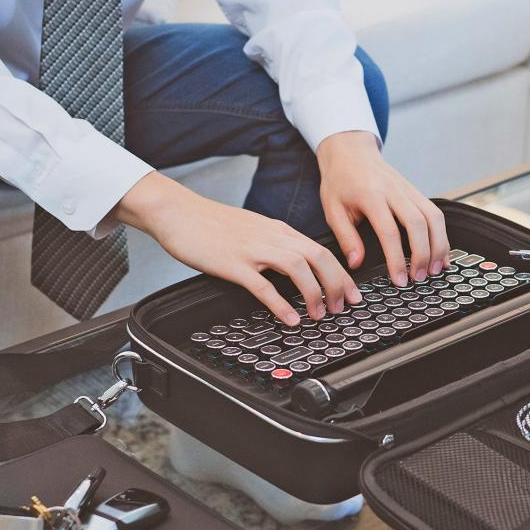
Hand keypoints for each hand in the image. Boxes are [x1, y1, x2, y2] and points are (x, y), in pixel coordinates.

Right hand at [113, 172, 360, 324]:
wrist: (178, 212)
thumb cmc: (212, 224)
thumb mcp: (253, 231)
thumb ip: (275, 246)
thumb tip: (295, 266)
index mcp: (279, 231)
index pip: (321, 250)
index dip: (342, 274)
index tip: (351, 293)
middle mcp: (272, 237)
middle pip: (319, 258)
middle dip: (337, 285)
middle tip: (342, 307)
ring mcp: (254, 250)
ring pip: (299, 268)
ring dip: (315, 294)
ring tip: (320, 315)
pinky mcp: (234, 263)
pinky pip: (264, 285)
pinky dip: (281, 303)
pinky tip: (290, 318)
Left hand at [317, 131, 449, 285]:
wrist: (350, 151)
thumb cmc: (339, 182)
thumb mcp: (332, 209)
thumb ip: (346, 237)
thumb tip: (357, 263)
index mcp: (370, 195)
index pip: (389, 231)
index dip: (397, 259)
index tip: (399, 279)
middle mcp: (394, 191)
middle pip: (418, 224)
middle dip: (423, 254)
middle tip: (420, 277)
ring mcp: (408, 189)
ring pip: (433, 217)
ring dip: (438, 245)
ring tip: (434, 269)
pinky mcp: (416, 191)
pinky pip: (435, 213)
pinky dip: (441, 234)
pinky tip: (440, 253)